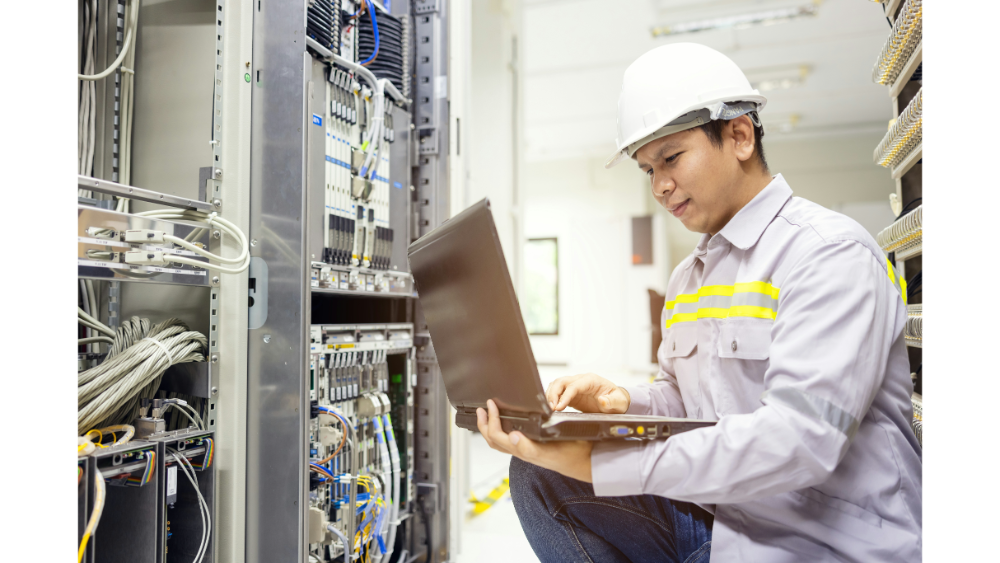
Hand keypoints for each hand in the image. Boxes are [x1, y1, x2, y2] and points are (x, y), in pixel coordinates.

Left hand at [476, 399, 592, 482]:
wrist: (585, 463)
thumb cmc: (571, 455)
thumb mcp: (551, 450)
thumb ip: (529, 447)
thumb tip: (512, 437)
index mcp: (524, 451)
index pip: (497, 437)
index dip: (491, 421)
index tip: (491, 405)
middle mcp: (523, 452)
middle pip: (494, 440)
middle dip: (484, 424)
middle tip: (482, 409)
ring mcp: (527, 451)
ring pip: (500, 442)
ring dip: (490, 428)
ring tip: (487, 415)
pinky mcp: (532, 449)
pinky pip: (510, 442)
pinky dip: (501, 432)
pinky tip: (505, 424)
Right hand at [546, 373, 630, 413]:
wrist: (616, 402)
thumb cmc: (617, 400)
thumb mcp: (618, 402)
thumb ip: (611, 401)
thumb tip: (602, 400)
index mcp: (591, 380)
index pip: (574, 385)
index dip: (565, 396)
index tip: (559, 407)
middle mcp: (581, 381)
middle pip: (561, 382)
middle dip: (553, 394)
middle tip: (551, 408)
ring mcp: (575, 386)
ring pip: (557, 385)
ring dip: (551, 395)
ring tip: (549, 409)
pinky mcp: (572, 394)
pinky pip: (558, 392)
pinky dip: (552, 398)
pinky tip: (551, 407)